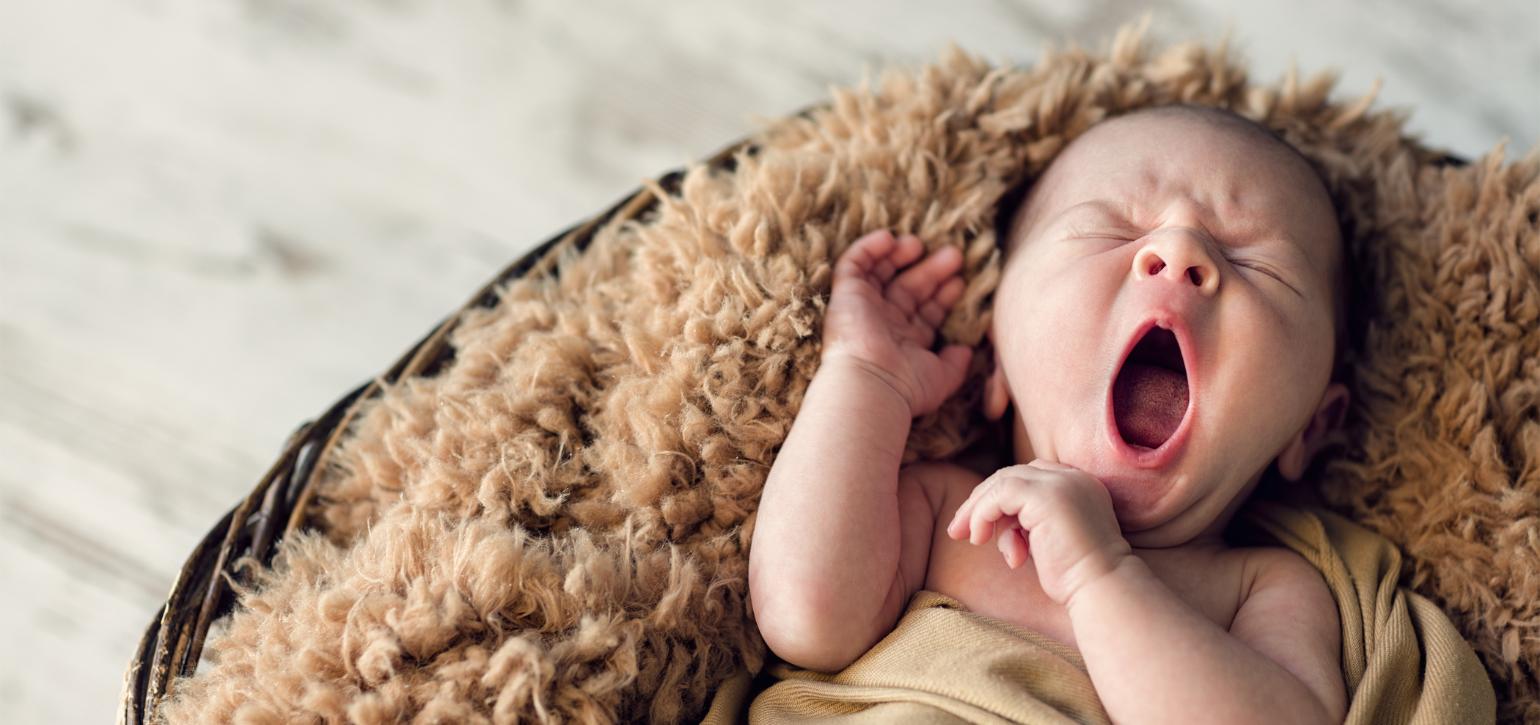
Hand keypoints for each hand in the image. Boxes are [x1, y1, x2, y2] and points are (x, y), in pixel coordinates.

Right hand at [821, 229, 971, 416]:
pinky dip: (868, 247)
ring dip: (900, 255)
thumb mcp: (942, 377)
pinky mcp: (845, 295)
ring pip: (881, 272)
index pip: (925, 311)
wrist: (872, 382)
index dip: (943, 294)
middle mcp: (883, 323)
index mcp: (904, 342)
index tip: (960, 281)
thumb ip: (956, 364)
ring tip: (919, 244)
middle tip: (954, 255)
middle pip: (909, 288)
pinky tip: (890, 238)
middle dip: (931, 270)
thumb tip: (967, 351)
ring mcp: (863, 308)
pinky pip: (852, 263)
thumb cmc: (907, 384)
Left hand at [945, 459, 1132, 604]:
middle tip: (958, 530)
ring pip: (1003, 482)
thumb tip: (993, 522)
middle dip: (981, 502)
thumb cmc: (1076, 576)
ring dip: (979, 510)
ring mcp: (1060, 483)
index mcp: (1079, 485)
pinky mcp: (1046, 496)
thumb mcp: (1047, 541)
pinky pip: (1000, 494)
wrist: (1102, 588)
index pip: (1029, 478)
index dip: (1000, 499)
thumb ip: (1027, 523)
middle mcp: (1072, 477)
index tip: (980, 527)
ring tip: (973, 539)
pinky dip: (983, 514)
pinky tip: (980, 538)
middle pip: (1013, 476)